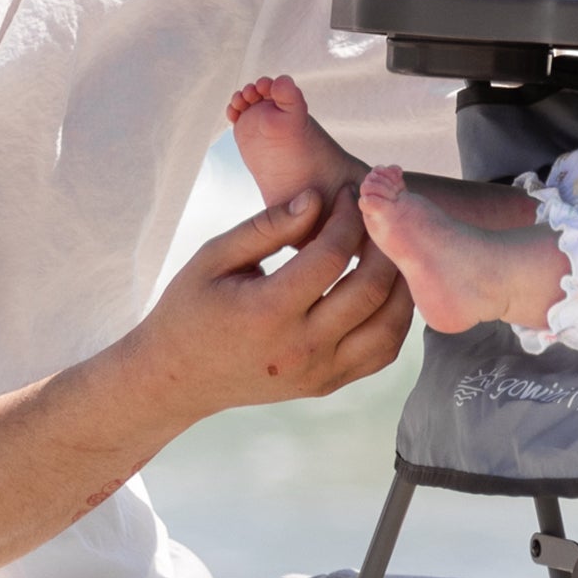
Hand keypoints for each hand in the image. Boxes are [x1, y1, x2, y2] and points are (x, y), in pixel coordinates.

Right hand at [128, 185, 412, 414]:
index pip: (330, 256)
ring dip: (400, 281)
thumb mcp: (214, 258)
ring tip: (390, 246)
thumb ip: (266, 227)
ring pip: (389, 326)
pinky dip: (395, 316)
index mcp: (266, 312)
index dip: (347, 217)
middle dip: (383, 242)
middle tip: (380, 213)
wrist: (178, 378)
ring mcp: (319, 373)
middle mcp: (300, 348)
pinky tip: (386, 286)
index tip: (349, 193)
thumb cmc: (190, 309)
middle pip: (370, 289)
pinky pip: (382, 352)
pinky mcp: (328, 384)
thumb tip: (316, 198)